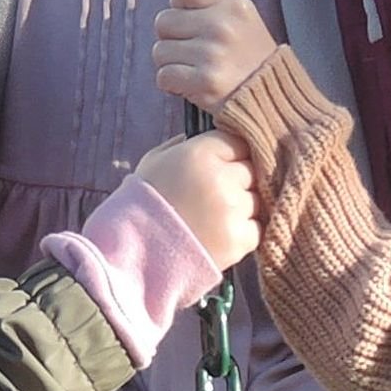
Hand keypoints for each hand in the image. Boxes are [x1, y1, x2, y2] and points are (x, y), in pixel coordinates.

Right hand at [134, 131, 260, 270]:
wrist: (133, 253)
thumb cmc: (140, 204)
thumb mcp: (155, 162)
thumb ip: (182, 145)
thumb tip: (200, 138)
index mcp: (201, 153)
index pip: (239, 143)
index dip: (231, 156)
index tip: (220, 167)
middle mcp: (221, 178)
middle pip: (252, 171)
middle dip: (238, 181)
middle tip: (215, 197)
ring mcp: (233, 210)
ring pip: (257, 200)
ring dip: (242, 208)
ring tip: (214, 219)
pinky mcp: (238, 240)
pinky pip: (256, 229)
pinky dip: (243, 233)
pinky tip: (219, 236)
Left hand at [154, 0, 276, 110]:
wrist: (272, 98)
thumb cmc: (252, 59)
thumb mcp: (243, 18)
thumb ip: (211, 5)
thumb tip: (175, 4)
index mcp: (234, 4)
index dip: (179, 3)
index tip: (189, 17)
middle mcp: (222, 25)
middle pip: (164, 21)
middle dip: (173, 37)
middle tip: (194, 49)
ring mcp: (212, 54)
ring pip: (160, 51)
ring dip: (172, 63)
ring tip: (196, 68)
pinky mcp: (204, 81)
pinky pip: (164, 76)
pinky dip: (172, 84)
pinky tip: (192, 83)